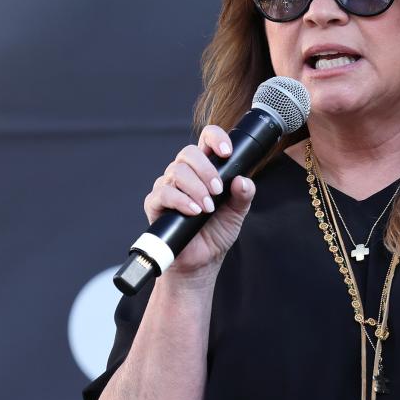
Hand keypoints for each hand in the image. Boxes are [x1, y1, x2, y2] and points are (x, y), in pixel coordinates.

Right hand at [144, 125, 255, 275]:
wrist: (201, 262)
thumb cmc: (216, 234)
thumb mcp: (237, 213)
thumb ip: (243, 195)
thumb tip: (243, 180)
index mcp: (205, 170)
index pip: (206, 140)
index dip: (216, 138)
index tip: (227, 152)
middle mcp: (184, 174)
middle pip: (188, 152)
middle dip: (206, 170)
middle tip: (218, 191)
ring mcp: (168, 186)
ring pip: (176, 171)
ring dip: (196, 188)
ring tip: (208, 208)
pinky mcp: (156, 203)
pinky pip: (164, 192)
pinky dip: (182, 201)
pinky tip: (194, 211)